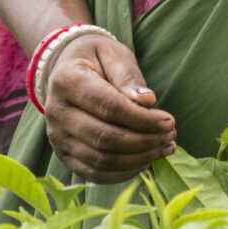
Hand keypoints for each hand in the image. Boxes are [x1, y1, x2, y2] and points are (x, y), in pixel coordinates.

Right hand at [43, 34, 176, 182]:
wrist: (66, 68)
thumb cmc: (96, 58)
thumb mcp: (113, 54)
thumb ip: (128, 76)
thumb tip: (147, 101)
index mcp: (67, 81)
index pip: (109, 107)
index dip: (142, 118)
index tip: (169, 120)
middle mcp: (56, 113)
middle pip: (105, 138)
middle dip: (144, 141)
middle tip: (170, 136)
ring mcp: (57, 137)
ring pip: (101, 160)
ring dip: (138, 159)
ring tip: (164, 148)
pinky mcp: (64, 155)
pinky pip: (93, 174)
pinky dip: (123, 172)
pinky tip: (145, 161)